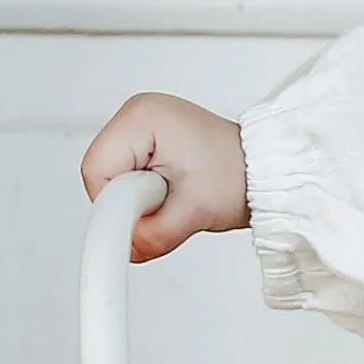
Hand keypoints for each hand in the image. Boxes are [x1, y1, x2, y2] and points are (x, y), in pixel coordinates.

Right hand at [80, 92, 249, 261]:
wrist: (267, 173)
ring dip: (136, 200)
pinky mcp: (147, 143)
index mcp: (143, 116)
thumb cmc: (242, 175)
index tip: (144, 217)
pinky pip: (124, 179)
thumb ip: (153, 234)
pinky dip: (142, 195)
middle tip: (169, 203)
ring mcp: (142, 127)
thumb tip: (124, 249)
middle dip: (128, 203)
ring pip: (111, 181)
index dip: (116, 204)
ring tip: (176, 195)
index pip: (96, 171)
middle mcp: (138, 114)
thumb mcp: (195, 211)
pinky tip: (171, 191)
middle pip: (101, 175)